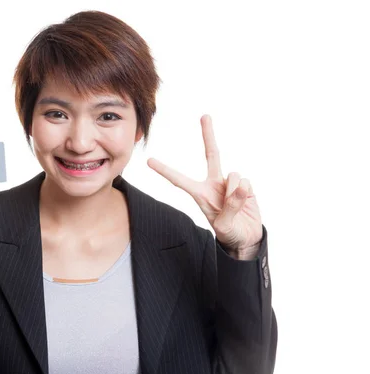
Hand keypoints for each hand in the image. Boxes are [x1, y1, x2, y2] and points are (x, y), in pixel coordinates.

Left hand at [147, 115, 262, 251]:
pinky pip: (246, 182)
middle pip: (211, 154)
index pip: (179, 180)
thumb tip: (240, 186)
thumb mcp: (225, 226)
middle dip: (208, 135)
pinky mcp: (245, 184)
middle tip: (204, 115)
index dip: (165, 170)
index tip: (149, 161)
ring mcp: (230, 182)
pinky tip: (245, 202)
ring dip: (235, 192)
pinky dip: (246, 193)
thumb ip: (230, 207)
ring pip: (233, 176)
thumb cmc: (230, 233)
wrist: (247, 237)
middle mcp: (213, 183)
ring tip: (235, 207)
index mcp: (200, 194)